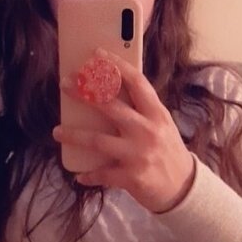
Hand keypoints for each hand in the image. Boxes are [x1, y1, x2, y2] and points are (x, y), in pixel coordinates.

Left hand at [52, 48, 195, 213]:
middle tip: (65, 84)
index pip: (137, 83)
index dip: (117, 66)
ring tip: (56, 131)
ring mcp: (139, 154)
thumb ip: (142, 111)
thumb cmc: (167, 152)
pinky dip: (88, 175)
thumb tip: (108, 93)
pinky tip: (79, 175)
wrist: (184, 188)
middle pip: (111, 106)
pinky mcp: (132, 177)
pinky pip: (102, 173)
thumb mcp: (161, 125)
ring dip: (74, 135)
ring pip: (98, 141)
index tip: (97, 54)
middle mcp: (148, 131)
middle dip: (85, 93)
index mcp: (157, 114)